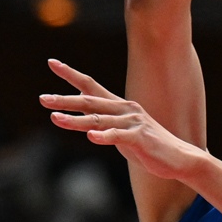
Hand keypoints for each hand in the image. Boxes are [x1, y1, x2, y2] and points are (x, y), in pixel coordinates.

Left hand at [40, 61, 209, 181]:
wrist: (179, 158)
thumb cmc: (148, 147)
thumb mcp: (122, 133)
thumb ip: (104, 124)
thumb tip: (85, 120)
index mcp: (118, 106)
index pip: (90, 86)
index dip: (70, 74)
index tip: (51, 62)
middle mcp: (124, 109)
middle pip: (89, 101)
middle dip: (64, 100)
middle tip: (42, 98)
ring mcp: (132, 122)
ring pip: (98, 119)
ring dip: (75, 120)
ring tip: (55, 118)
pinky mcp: (140, 138)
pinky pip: (118, 136)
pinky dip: (104, 136)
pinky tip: (90, 137)